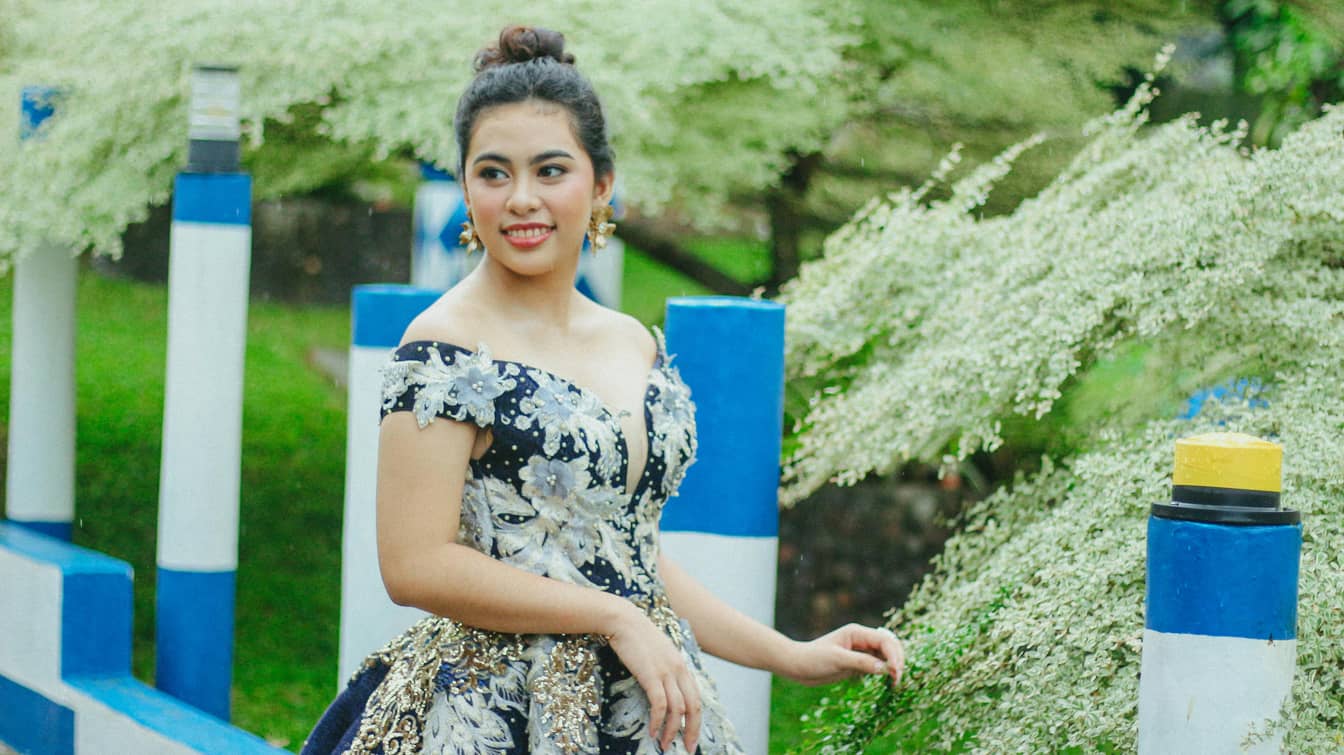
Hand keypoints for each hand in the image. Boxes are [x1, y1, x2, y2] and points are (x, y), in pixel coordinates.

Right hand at [606, 603, 701, 752]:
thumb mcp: (659, 653)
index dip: (696, 720)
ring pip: (677, 709)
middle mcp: (679, 670)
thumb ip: (666, 668)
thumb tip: (665, 689)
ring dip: (671, 730)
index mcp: (682, 666)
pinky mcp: (651, 675)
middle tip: (687, 748)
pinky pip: (659, 704)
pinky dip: (657, 720)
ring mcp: (666, 672)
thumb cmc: (637, 637)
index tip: (692, 736)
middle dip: (691, 731)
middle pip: (693, 706)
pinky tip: (652, 731)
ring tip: (665, 745)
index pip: (696, 698)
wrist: (624, 620)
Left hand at [784, 623, 904, 686]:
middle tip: (897, 680)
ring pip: (885, 656)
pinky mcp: (858, 663)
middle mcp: (862, 640)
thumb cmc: (813, 659)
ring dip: (893, 667)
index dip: (894, 655)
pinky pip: (878, 665)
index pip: (884, 641)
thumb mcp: (837, 660)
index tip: (896, 672)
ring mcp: (861, 651)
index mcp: (857, 633)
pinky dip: (885, 672)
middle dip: (897, 661)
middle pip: (889, 647)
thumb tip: (885, 668)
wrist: (797, 666)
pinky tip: (887, 683)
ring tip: (895, 683)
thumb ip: (861, 662)